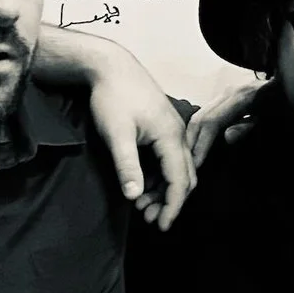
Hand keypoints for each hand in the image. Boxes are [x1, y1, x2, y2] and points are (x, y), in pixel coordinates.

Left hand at [84, 60, 194, 231]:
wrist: (109, 66)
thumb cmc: (112, 96)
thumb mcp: (116, 134)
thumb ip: (127, 165)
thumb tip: (133, 195)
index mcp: (171, 136)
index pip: (180, 181)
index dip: (172, 207)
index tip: (162, 226)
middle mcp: (177, 134)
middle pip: (184, 177)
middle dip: (169, 201)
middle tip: (149, 218)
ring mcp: (171, 129)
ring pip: (177, 168)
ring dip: (163, 189)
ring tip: (140, 203)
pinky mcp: (162, 126)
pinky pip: (169, 158)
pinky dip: (159, 175)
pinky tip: (142, 183)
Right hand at [184, 76, 264, 169]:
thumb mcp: (277, 122)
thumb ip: (252, 129)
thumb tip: (226, 137)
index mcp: (242, 96)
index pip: (211, 121)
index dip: (201, 144)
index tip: (195, 165)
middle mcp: (232, 91)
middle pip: (202, 116)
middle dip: (191, 141)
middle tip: (185, 166)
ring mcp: (232, 92)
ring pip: (204, 114)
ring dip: (194, 136)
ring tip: (190, 157)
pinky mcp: (233, 97)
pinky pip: (211, 113)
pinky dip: (203, 130)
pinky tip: (201, 144)